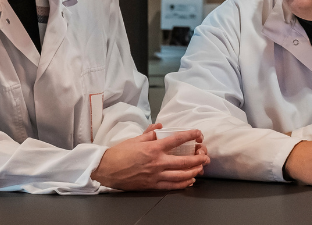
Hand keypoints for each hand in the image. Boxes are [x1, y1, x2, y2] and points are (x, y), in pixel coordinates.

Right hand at [91, 123, 210, 189]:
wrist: (106, 170)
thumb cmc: (119, 153)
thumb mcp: (135, 139)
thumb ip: (150, 133)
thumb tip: (160, 126)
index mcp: (153, 148)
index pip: (177, 140)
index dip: (190, 135)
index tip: (198, 133)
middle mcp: (157, 162)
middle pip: (185, 161)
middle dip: (199, 158)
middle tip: (206, 156)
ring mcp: (156, 175)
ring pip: (181, 175)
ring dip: (194, 172)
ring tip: (200, 168)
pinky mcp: (153, 185)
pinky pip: (172, 186)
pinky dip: (183, 184)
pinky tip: (190, 180)